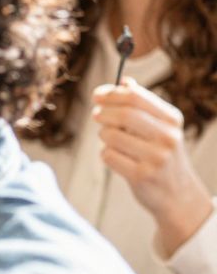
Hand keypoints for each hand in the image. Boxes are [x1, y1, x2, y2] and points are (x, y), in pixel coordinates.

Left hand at [94, 81, 215, 254]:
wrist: (176, 193)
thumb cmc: (162, 154)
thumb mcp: (162, 127)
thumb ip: (143, 104)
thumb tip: (123, 80)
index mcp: (172, 119)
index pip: (135, 97)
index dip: (111, 93)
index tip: (97, 95)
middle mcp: (167, 137)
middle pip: (123, 114)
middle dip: (103, 112)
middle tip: (96, 114)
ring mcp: (155, 157)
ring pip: (111, 135)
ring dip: (104, 136)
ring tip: (112, 141)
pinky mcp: (141, 175)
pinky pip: (108, 155)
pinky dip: (106, 154)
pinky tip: (118, 158)